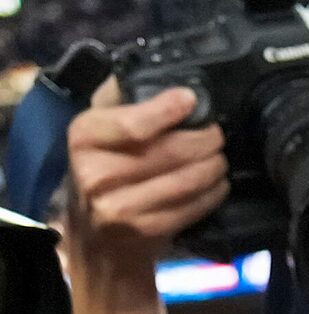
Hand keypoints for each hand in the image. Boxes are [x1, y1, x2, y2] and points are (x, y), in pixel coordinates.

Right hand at [66, 83, 228, 270]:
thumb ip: (121, 102)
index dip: (167, 110)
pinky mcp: (146, 230)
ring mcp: (121, 206)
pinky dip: (213, 192)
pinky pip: (194, 206)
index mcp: (84, 137)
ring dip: (214, 166)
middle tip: (217, 134)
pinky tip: (217, 183)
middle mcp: (96, 172)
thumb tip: (163, 79)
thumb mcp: (98, 132)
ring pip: (188, 179)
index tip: (190, 100)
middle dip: (206, 140)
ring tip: (218, 158)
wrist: (95, 234)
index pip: (132, 123)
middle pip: (171, 151)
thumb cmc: (102, 169)